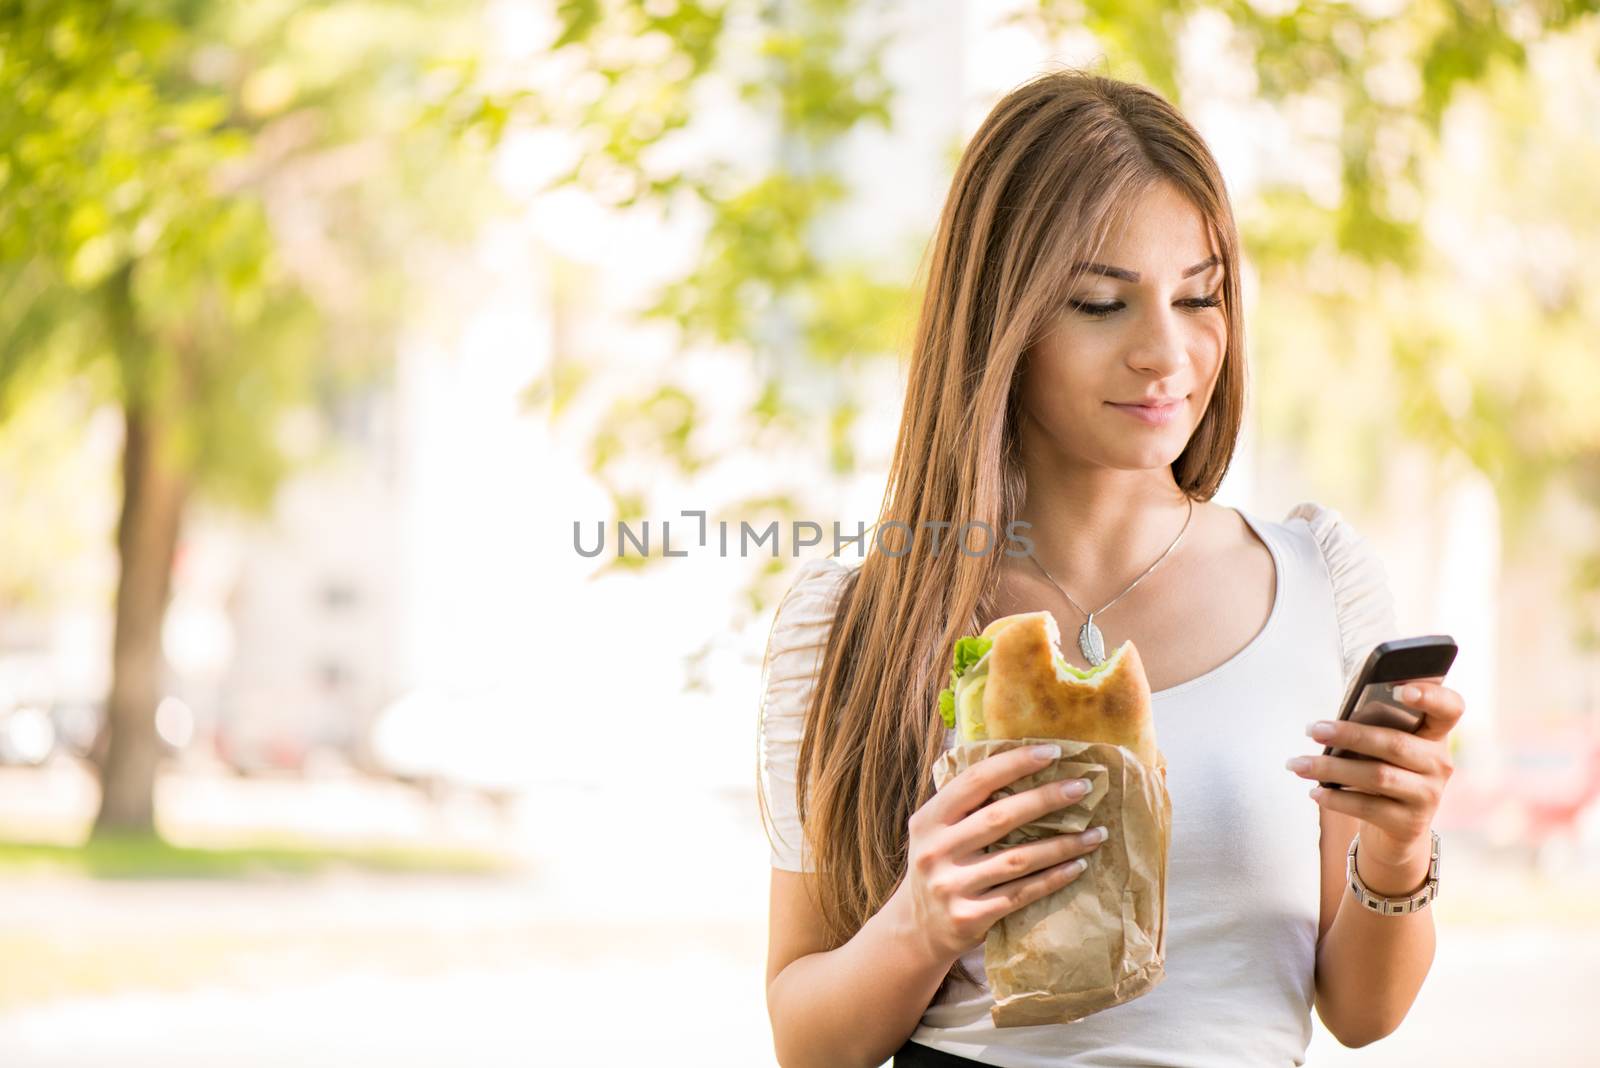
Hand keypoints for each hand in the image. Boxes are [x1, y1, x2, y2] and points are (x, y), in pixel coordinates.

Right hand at [892, 743, 1105, 966]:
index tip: (1053, 752)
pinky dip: (1053, 878)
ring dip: (1062, 844)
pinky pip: (1022, 894)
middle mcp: (935, 851)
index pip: (975, 781)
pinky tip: (1078, 865)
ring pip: (1018, 858)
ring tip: (1096, 832)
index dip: (1015, 763)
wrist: (917, 930)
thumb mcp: (937, 832)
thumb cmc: (940, 867)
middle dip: (1046, 798)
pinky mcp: (970, 917)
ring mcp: (951, 886)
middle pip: (1000, 817)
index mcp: (928, 820)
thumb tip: (1024, 765)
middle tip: (1083, 787)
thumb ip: (968, 805)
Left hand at [1286, 676, 1462, 865]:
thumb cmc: (1381, 768)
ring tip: (1297, 764)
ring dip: (1330, 768)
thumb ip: (1371, 728)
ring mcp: (1428, 796)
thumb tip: (1331, 726)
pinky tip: (1314, 792)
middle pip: (1395, 743)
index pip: (1448, 708)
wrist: (1395, 827)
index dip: (1430, 696)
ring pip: (1377, 776)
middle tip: (1311, 729)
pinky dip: (1336, 798)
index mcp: (1435, 734)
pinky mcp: (1410, 823)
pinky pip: (1368, 807)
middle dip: (1349, 735)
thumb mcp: (1382, 746)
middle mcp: (1439, 764)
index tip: (1401, 689)